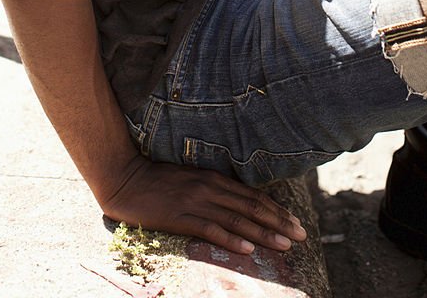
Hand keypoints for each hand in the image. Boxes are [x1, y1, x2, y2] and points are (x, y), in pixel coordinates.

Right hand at [101, 155, 306, 255]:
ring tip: (285, 245)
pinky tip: (247, 248)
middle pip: (251, 206)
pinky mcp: (180, 217)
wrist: (126, 178)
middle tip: (301, 235)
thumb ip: (213, 188)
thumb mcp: (190, 178)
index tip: (294, 221)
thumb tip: (239, 202)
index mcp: (213, 178)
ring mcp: (195, 202)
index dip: (276, 209)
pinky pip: (210, 229)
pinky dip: (231, 239)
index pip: (252, 195)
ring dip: (264, 232)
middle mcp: (209, 187)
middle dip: (279, 222)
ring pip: (237, 219)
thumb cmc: (157, 179)